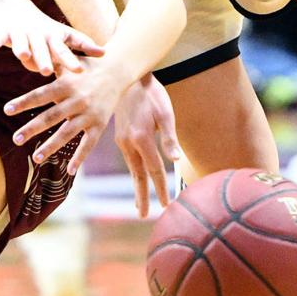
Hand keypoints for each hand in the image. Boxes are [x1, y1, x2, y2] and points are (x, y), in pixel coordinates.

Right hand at [0, 0, 102, 75]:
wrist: (14, 8)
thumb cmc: (43, 29)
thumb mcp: (62, 36)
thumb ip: (81, 45)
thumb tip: (105, 53)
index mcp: (54, 37)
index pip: (65, 49)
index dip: (72, 59)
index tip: (81, 70)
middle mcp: (39, 33)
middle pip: (43, 48)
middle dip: (45, 59)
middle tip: (47, 71)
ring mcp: (21, 31)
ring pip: (22, 42)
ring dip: (22, 48)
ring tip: (23, 55)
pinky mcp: (4, 30)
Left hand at [4, 54, 128, 177]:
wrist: (117, 70)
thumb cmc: (86, 65)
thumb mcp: (67, 63)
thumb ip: (48, 64)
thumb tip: (26, 59)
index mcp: (65, 84)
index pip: (40, 95)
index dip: (23, 102)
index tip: (7, 110)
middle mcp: (76, 100)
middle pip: (50, 117)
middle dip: (32, 128)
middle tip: (16, 139)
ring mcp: (88, 113)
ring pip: (67, 133)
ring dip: (51, 146)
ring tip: (35, 158)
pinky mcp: (100, 124)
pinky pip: (89, 144)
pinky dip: (80, 157)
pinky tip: (70, 171)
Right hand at [113, 74, 179, 218]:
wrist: (129, 79)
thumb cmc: (152, 95)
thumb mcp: (165, 114)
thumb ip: (169, 138)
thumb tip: (176, 159)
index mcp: (141, 138)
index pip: (154, 170)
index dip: (161, 188)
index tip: (166, 205)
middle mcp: (128, 142)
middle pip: (138, 175)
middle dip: (141, 196)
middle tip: (143, 216)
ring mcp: (122, 140)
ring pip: (132, 169)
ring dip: (137, 186)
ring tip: (139, 204)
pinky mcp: (120, 137)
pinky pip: (129, 160)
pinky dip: (134, 173)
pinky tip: (138, 179)